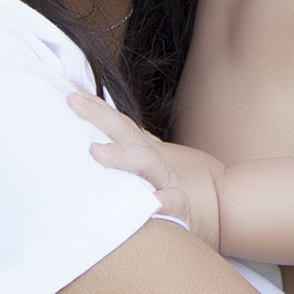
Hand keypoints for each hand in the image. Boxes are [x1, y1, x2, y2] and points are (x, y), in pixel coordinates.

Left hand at [69, 92, 224, 248]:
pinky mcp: (182, 205)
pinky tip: (153, 204)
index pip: (117, 122)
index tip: (68, 87)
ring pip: (144, 163)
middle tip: (72, 101)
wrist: (225, 203)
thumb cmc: (182, 183)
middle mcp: (153, 160)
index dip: (93, 105)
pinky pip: (173, 203)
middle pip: (124, 133)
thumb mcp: (154, 159)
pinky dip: (164, 202)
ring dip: (122, 156)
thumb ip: (128, 145)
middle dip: (99, 116)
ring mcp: (167, 180)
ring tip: (96, 151)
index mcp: (144, 150)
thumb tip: (94, 135)